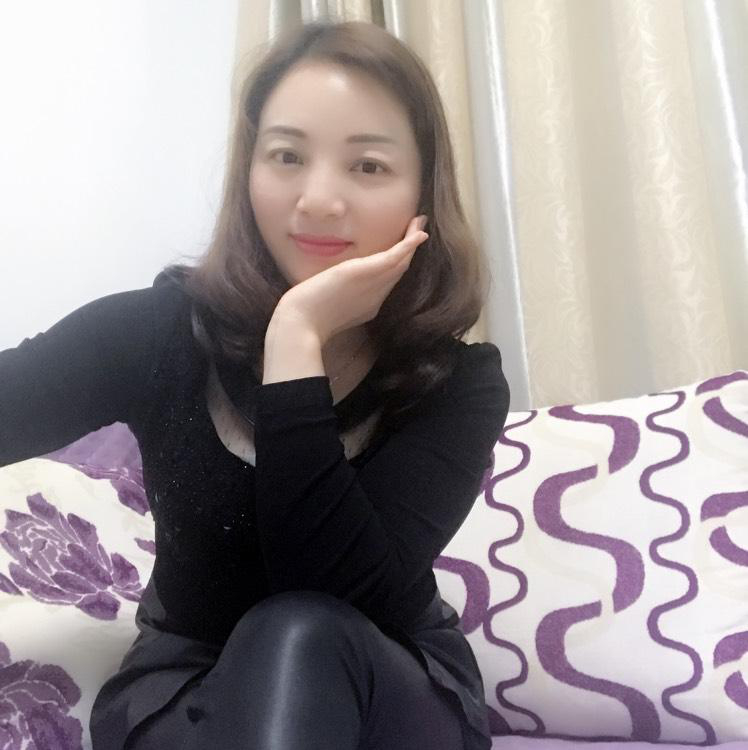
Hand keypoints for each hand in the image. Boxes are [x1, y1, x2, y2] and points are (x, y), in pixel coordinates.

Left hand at [275, 215, 428, 344]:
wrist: (301, 323)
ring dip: (413, 242)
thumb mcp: (324, 303)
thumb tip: (334, 284)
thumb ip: (334, 294)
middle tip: (418, 232)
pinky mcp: (367, 274)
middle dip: (410, 251)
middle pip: (398, 270)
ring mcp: (374, 287)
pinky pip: (394, 259)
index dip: (397, 264)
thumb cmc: (305, 317)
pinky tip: (418, 234)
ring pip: (401, 263)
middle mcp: (375, 297)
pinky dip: (409, 246)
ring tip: (419, 224)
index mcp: (367, 305)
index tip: (402, 250)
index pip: (386, 281)